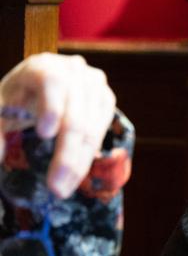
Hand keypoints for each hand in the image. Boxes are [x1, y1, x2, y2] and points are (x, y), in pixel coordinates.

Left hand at [0, 53, 115, 197]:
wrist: (34, 89)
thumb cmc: (13, 101)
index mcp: (43, 65)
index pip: (53, 82)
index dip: (51, 107)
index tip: (44, 134)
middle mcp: (74, 70)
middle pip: (76, 115)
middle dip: (66, 155)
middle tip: (56, 188)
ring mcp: (95, 85)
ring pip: (92, 128)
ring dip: (78, 163)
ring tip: (62, 190)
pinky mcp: (105, 100)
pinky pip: (101, 131)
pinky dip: (87, 156)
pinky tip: (74, 175)